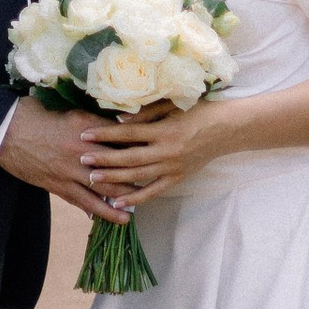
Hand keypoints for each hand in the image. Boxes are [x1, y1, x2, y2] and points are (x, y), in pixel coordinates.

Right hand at [0, 96, 142, 216]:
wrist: (5, 132)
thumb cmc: (34, 115)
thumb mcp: (68, 112)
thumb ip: (92, 121)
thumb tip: (116, 126)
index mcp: (86, 126)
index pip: (121, 137)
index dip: (139, 145)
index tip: (154, 149)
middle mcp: (82, 150)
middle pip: (119, 166)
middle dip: (138, 174)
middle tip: (155, 180)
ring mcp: (70, 170)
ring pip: (105, 188)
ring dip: (124, 198)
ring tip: (139, 205)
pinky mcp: (58, 185)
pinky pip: (83, 202)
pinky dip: (100, 211)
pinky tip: (113, 217)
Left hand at [73, 103, 223, 206]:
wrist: (226, 129)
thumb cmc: (198, 111)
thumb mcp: (172, 106)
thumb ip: (146, 114)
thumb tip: (119, 121)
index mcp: (164, 130)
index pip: (128, 134)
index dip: (105, 135)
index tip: (85, 136)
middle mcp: (166, 151)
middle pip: (128, 158)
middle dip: (104, 159)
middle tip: (82, 159)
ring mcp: (172, 168)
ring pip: (138, 176)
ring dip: (114, 179)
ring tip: (92, 179)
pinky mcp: (177, 178)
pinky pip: (154, 192)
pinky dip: (136, 199)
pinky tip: (119, 202)